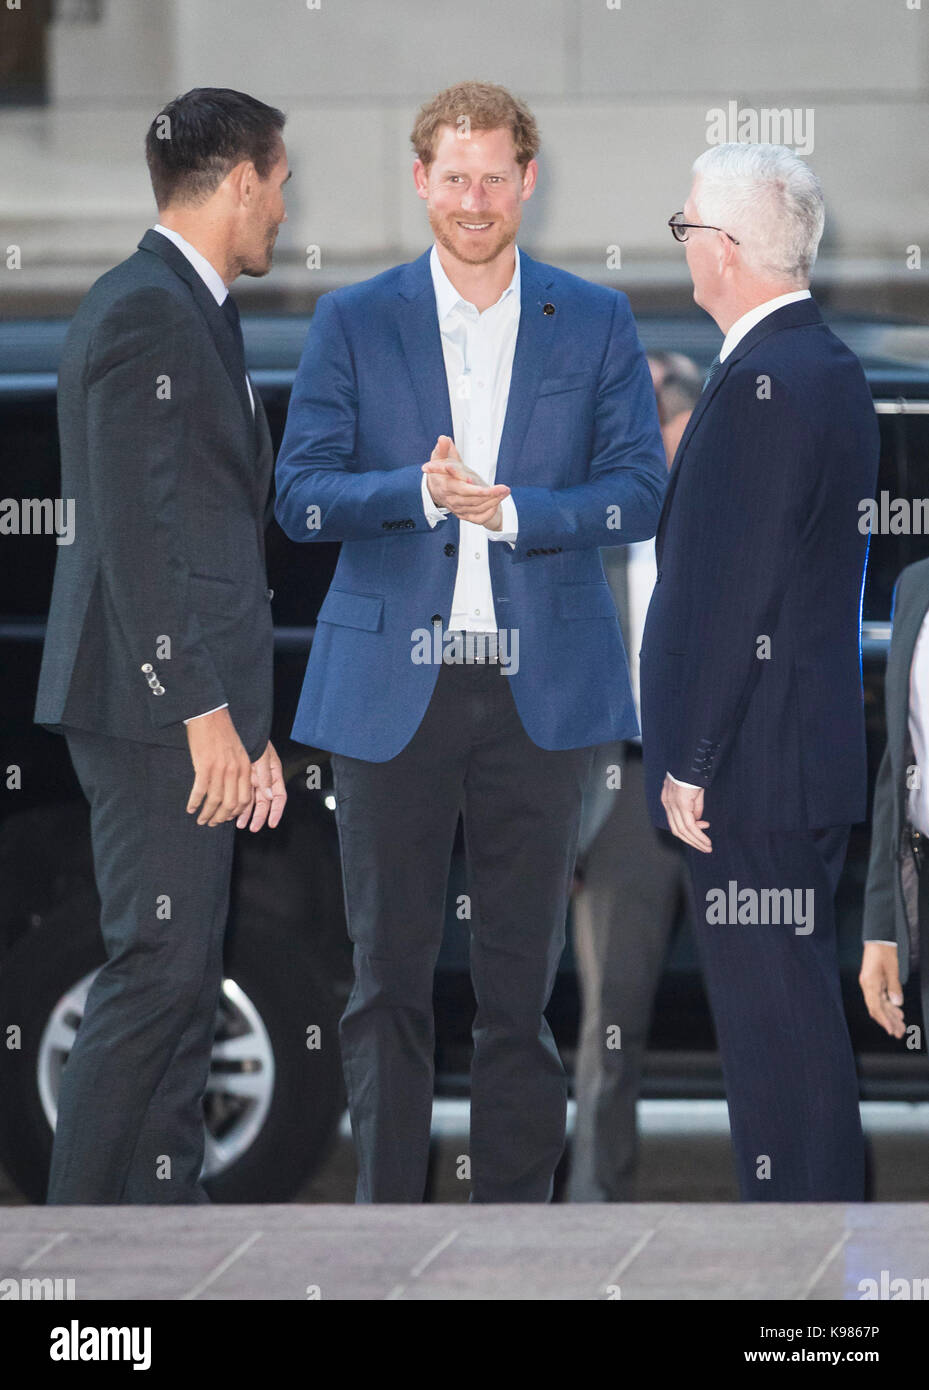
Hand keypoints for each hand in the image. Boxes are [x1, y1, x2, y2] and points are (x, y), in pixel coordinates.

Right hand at [186, 707, 252, 826]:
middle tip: (211, 823)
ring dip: (207, 814)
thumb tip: (243, 789)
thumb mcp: (239, 752)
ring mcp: (220, 769)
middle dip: (220, 818)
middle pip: (230, 804)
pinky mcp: (204, 766)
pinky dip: (194, 802)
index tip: (227, 817)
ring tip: (200, 820)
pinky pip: (200, 791)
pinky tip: (190, 808)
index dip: (235, 812)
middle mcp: (234, 771)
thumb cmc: (222, 733)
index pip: (245, 799)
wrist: (209, 715)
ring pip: (215, 800)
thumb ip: (242, 771)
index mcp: (245, 768)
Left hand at [237, 740, 287, 831]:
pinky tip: (231, 812)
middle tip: (252, 828)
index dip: (277, 811)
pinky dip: (237, 804)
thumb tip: (270, 796)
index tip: (271, 823)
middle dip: (259, 816)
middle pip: (265, 802)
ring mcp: (253, 778)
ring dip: (246, 813)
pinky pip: (241, 794)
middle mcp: (265, 778)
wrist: (238, 729)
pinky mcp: (241, 777)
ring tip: (239, 824)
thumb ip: (265, 776)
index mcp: (274, 773)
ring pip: (252, 800)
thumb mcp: (261, 757)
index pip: (279, 796)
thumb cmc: (253, 739)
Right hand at [423, 435, 507, 527]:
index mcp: (445, 485)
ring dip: (493, 500)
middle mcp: (451, 499)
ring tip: (505, 491)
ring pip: (478, 508)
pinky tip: (498, 503)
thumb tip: (443, 439)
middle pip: (471, 499)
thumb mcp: (440, 457)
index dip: (471, 487)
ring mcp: (458, 509)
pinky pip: (479, 518)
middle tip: (504, 488)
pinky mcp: (465, 515)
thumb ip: (443, 448)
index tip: (476, 480)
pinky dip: (489, 512)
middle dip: (489, 494)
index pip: (458, 487)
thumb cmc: (443, 472)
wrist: (439, 489)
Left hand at [661, 774, 711, 851]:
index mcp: (668, 800)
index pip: (675, 822)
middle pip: (677, 830)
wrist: (692, 761)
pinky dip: (699, 835)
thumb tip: (698, 821)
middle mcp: (668, 804)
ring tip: (707, 847)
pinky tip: (706, 840)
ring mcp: (673, 804)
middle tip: (704, 847)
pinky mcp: (681, 804)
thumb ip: (694, 807)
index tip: (702, 830)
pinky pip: (690, 825)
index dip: (687, 831)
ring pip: (684, 830)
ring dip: (696, 841)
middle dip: (691, 841)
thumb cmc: (693, 773)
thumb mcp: (694, 792)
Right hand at [859, 941, 904, 1037]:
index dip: (884, 1020)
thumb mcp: (892, 969)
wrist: (878, 939)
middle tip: (899, 1033)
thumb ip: (894, 987)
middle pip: (877, 1009)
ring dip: (890, 1016)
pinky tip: (897, 1012)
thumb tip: (897, 1004)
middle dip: (888, 1022)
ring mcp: (870, 985)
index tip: (891, 1030)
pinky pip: (880, 998)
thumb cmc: (884, 952)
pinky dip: (889, 1007)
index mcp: (870, 984)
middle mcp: (868, 986)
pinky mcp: (874, 982)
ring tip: (901, 1026)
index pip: (876, 1007)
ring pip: (879, 1005)